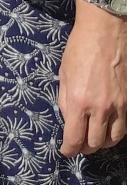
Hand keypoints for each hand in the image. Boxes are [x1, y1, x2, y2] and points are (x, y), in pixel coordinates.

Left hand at [59, 0, 126, 156]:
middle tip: (79, 147)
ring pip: (115, 138)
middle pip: (96, 142)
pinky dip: (117, 131)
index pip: (75, 139)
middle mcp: (100, 108)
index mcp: (78, 103)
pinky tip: (109, 128)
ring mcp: (118, 105)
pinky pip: (125, 125)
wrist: (105, 33)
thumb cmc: (79, 50)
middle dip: (85, 148)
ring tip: (95, 140)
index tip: (66, 151)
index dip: (69, 150)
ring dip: (103, 142)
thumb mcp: (63, 77)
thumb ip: (66, 101)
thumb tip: (69, 120)